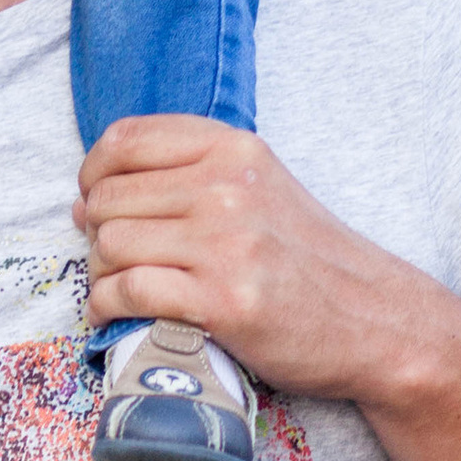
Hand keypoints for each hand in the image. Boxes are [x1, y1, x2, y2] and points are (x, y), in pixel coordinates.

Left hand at [75, 117, 440, 410]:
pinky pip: (126, 293)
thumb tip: (86, 196)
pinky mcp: (222, 302)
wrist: (375, 321)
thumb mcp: (260, 186)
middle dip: (96, 231)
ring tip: (120, 288)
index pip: (125, 139)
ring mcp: (225, 245)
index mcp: (234, 150)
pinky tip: (117, 316)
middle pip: (108, 197)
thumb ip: (188, 174)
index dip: (93, 172)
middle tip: (114, 258)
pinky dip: (106, 308)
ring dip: (100, 273)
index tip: (95, 201)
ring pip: (110, 244)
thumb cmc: (306, 258)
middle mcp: (228, 188)